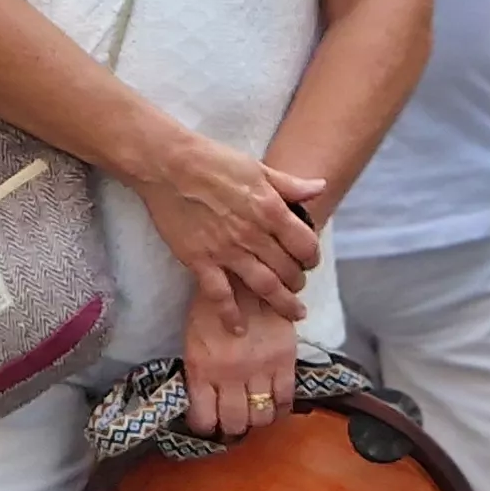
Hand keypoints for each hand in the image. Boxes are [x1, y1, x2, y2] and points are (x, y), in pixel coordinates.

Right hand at [135, 132, 324, 327]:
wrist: (169, 165)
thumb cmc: (213, 161)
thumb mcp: (258, 168)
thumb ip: (290, 184)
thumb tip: (320, 187)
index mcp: (271, 210)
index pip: (306, 245)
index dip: (312, 256)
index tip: (308, 261)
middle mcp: (254, 235)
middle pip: (288, 270)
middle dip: (298, 282)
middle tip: (297, 285)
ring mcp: (227, 251)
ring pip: (264, 287)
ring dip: (282, 303)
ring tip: (291, 313)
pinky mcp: (201, 261)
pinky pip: (220, 296)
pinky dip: (231, 316)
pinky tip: (239, 329)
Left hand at [177, 305, 292, 441]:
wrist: (243, 277)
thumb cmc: (211, 307)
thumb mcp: (192, 339)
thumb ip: (199, 372)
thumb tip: (205, 402)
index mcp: (201, 369)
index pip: (203, 418)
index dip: (206, 425)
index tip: (209, 422)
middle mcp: (229, 375)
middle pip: (235, 423)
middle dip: (233, 426)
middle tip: (234, 418)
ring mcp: (259, 369)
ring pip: (261, 416)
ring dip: (257, 419)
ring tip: (254, 410)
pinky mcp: (284, 360)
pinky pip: (286, 398)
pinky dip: (280, 408)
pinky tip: (275, 404)